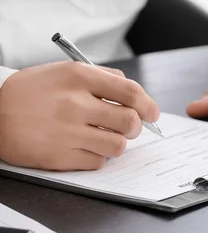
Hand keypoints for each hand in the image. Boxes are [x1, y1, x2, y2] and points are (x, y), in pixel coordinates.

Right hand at [0, 62, 159, 170]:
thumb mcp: (63, 71)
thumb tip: (133, 92)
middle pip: (130, 121)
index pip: (131, 92)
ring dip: (117, 142)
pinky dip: (98, 156)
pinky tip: (85, 147)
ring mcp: (67, 132)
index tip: (152, 113)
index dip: (148, 105)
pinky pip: (98, 161)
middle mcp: (75, 103)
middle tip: (129, 127)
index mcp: (78, 77)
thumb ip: (101, 77)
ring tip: (105, 137)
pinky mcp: (59, 157)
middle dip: (136, 126)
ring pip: (118, 145)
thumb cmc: (30, 92)